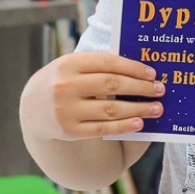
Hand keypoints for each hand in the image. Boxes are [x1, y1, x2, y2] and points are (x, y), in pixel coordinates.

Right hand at [39, 51, 164, 141]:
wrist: (33, 108)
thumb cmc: (64, 82)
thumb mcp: (73, 67)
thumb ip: (100, 65)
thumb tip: (141, 70)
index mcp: (69, 64)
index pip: (108, 63)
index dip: (133, 67)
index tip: (153, 73)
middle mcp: (65, 86)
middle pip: (112, 85)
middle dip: (140, 88)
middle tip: (160, 90)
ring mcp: (66, 110)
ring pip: (110, 109)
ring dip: (138, 109)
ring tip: (157, 108)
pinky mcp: (69, 130)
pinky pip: (103, 128)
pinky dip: (124, 127)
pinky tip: (140, 124)